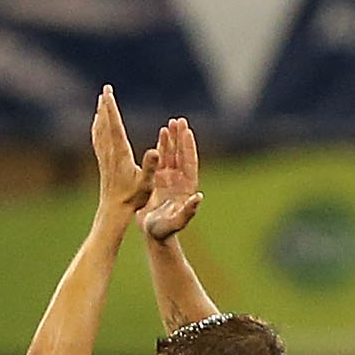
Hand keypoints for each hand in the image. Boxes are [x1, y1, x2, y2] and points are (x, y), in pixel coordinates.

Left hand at [90, 86, 150, 224]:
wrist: (113, 210)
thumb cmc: (133, 198)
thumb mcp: (146, 183)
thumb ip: (151, 167)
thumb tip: (155, 151)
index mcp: (121, 154)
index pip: (115, 125)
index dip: (111, 108)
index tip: (108, 93)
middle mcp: (110, 153)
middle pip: (106, 124)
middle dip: (105, 106)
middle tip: (105, 90)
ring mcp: (105, 157)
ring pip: (100, 130)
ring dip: (101, 115)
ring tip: (101, 102)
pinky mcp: (104, 163)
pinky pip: (98, 140)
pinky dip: (97, 128)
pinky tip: (97, 125)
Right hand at [138, 116, 202, 240]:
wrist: (155, 235)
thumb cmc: (165, 231)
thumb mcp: (177, 221)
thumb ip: (189, 211)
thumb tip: (199, 197)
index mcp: (187, 188)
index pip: (189, 163)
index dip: (188, 148)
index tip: (187, 132)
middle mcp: (180, 181)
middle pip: (182, 155)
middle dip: (181, 138)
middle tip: (180, 120)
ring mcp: (171, 179)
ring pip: (172, 155)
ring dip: (172, 139)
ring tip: (171, 123)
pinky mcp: (159, 179)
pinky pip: (162, 159)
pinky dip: (162, 146)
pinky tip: (162, 133)